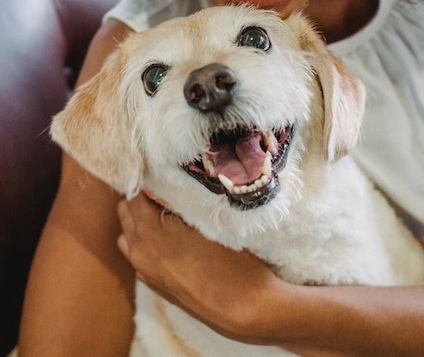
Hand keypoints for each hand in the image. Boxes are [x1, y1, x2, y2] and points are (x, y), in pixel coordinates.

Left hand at [116, 192, 287, 343]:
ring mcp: (144, 270)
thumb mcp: (207, 218)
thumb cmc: (232, 259)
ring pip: (127, 234)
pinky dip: (145, 240)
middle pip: (126, 210)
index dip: (150, 176)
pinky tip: (171, 235)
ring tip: (167, 210)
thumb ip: (181, 199)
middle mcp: (139, 251)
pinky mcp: (154, 284)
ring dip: (140, 219)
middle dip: (142, 195)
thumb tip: (170, 178)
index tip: (164, 168)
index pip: (135, 190)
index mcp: (149, 232)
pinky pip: (137, 254)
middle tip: (167, 185)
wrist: (244, 308)